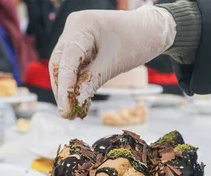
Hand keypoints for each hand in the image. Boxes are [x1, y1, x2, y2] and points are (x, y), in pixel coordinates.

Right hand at [49, 7, 175, 118]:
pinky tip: (81, 103)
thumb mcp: (114, 63)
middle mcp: (73, 28)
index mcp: (81, 26)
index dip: (64, 88)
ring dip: (68, 91)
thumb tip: (75, 102)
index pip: (66, 60)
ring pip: (64, 67)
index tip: (65, 110)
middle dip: (62, 91)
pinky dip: (77, 85)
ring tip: (74, 113)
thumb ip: (92, 81)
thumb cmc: (137, 40)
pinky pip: (74, 67)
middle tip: (67, 114)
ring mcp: (76, 36)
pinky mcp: (81, 47)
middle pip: (59, 64)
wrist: (151, 30)